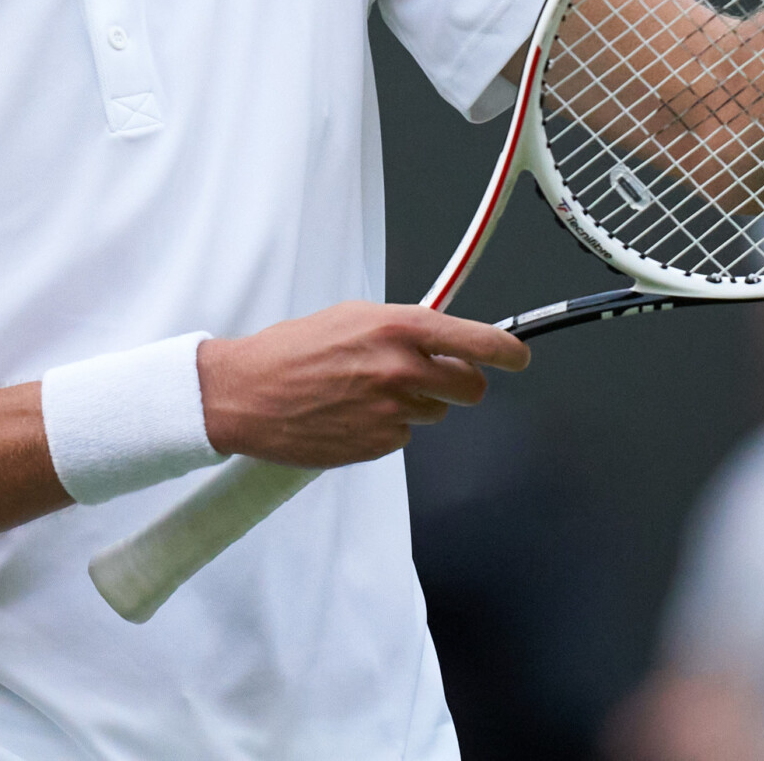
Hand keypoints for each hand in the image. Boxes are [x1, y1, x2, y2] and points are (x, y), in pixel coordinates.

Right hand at [196, 301, 530, 468]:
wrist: (246, 394)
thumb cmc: (291, 350)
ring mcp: (392, 413)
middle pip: (469, 389)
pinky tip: (353, 414)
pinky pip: (403, 436)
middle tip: (432, 378)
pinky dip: (387, 427)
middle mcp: (402, 370)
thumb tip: (438, 336)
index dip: (506, 351)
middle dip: (458, 384)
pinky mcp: (378, 446)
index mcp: (398, 329)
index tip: (518, 357)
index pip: (476, 341)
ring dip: (415, 405)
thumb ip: (400, 327)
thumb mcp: (351, 317)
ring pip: (434, 414)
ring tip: (368, 392)